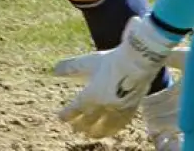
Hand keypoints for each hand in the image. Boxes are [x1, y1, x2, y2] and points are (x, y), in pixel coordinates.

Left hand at [54, 16, 181, 139]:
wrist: (139, 62)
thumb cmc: (112, 60)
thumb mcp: (88, 62)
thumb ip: (70, 67)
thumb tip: (54, 71)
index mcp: (91, 96)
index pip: (75, 110)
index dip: (67, 115)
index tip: (61, 118)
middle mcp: (104, 106)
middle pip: (89, 121)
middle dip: (80, 125)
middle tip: (75, 129)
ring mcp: (118, 110)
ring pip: (105, 126)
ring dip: (96, 131)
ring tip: (91, 134)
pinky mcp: (131, 109)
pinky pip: (120, 124)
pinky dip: (113, 129)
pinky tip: (111, 129)